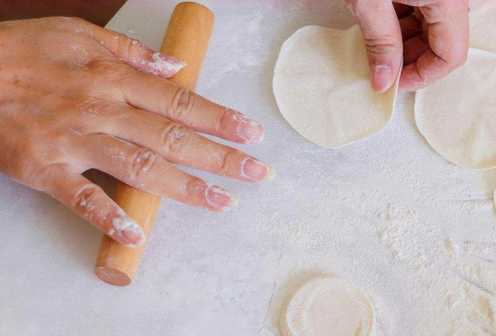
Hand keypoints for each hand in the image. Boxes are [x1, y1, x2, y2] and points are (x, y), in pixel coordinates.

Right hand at [0, 17, 271, 245]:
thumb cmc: (23, 50)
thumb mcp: (80, 34)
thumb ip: (132, 53)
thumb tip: (176, 67)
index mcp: (114, 79)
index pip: (180, 102)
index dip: (221, 119)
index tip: (252, 134)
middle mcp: (103, 110)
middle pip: (172, 137)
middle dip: (219, 156)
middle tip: (257, 173)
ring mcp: (74, 141)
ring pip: (139, 167)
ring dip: (183, 187)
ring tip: (221, 202)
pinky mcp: (44, 168)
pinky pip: (80, 197)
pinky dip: (108, 216)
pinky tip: (137, 231)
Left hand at [346, 0, 468, 91]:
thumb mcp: (369, 1)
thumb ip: (380, 40)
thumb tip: (384, 81)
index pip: (450, 55)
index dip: (421, 75)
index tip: (394, 83)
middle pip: (442, 42)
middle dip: (410, 59)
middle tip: (379, 66)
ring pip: (432, 27)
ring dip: (404, 41)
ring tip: (374, 41)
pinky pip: (424, 9)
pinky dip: (401, 21)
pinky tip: (378, 20)